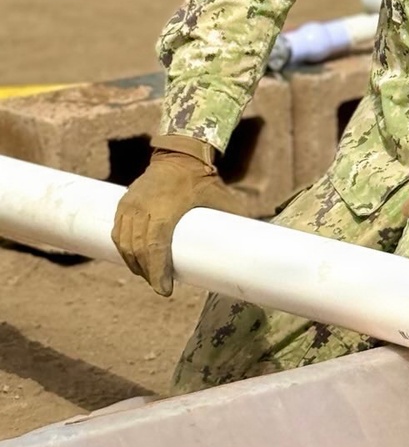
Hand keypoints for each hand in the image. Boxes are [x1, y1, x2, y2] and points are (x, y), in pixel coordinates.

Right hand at [111, 134, 240, 296]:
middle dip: (147, 273)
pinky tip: (133, 260)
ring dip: (134, 263)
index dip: (157, 272)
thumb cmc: (202, 179)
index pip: (155, 247)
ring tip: (148, 276)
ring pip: (125, 243)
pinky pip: (118, 232)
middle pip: (138, 250)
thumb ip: (233, 220)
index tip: (164, 290)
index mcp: (165, 209)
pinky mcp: (123, 203)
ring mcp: (130, 205)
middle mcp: (143, 208)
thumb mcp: (220, 198)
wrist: (179, 155)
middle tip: (160, 286)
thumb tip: (253, 244)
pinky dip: (124, 249)